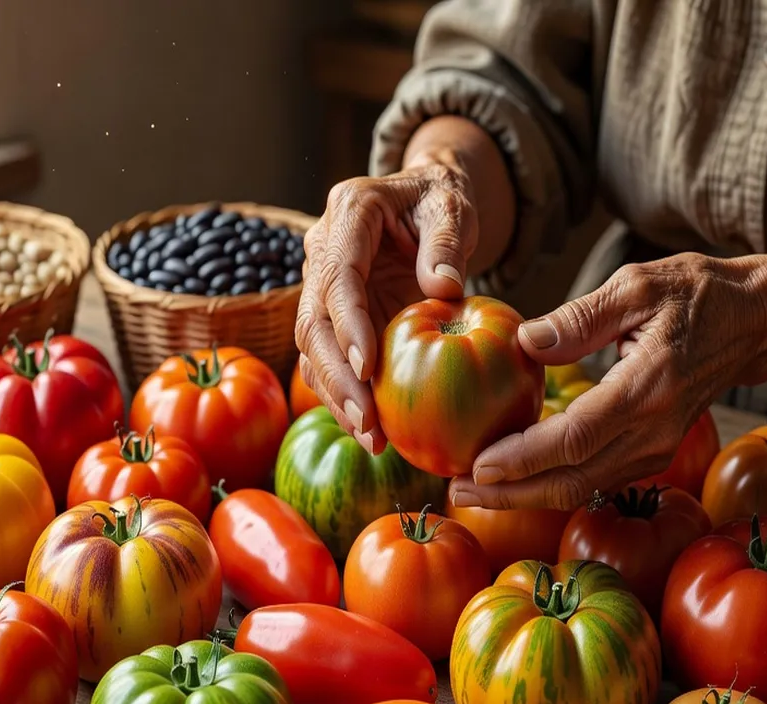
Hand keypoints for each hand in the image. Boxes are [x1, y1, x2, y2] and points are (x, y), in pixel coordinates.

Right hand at [295, 162, 475, 454]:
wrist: (423, 204)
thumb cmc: (440, 201)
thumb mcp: (453, 206)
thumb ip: (447, 241)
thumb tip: (444, 288)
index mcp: (349, 212)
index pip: (338, 275)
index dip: (348, 323)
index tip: (367, 367)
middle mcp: (322, 251)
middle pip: (314, 322)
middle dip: (337, 377)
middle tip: (368, 422)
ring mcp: (321, 286)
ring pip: (314, 350)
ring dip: (338, 398)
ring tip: (372, 439)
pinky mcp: (332, 317)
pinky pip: (328, 362)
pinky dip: (346, 398)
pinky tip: (371, 432)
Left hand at [451, 253, 766, 509]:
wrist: (753, 325)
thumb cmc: (695, 295)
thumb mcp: (638, 285)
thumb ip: (580, 316)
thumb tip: (525, 341)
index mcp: (650, 386)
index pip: (578, 436)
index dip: (526, 457)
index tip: (478, 464)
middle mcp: (655, 430)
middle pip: (574, 479)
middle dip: (511, 493)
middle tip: (457, 491)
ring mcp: (657, 449)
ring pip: (583, 489)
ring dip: (526, 496)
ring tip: (472, 491)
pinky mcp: (652, 456)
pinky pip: (594, 481)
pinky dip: (550, 485)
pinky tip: (513, 479)